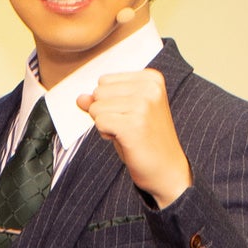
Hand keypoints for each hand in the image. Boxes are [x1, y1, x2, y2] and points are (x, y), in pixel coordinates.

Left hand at [82, 67, 190, 205]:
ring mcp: (143, 104)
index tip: (131, 115)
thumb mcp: (124, 113)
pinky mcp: (134, 124)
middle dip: (105, 112)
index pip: (104, 81)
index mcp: (151, 78)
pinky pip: (99, 122)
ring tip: (128, 133)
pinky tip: (125, 140)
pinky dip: (106, 134)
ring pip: (96, 107)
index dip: (109, 102)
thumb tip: (80, 98)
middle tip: (128, 126)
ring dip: (105, 124)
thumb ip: (102, 102)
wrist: (167, 169)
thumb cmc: (146, 140)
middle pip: (98, 92)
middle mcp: (150, 87)